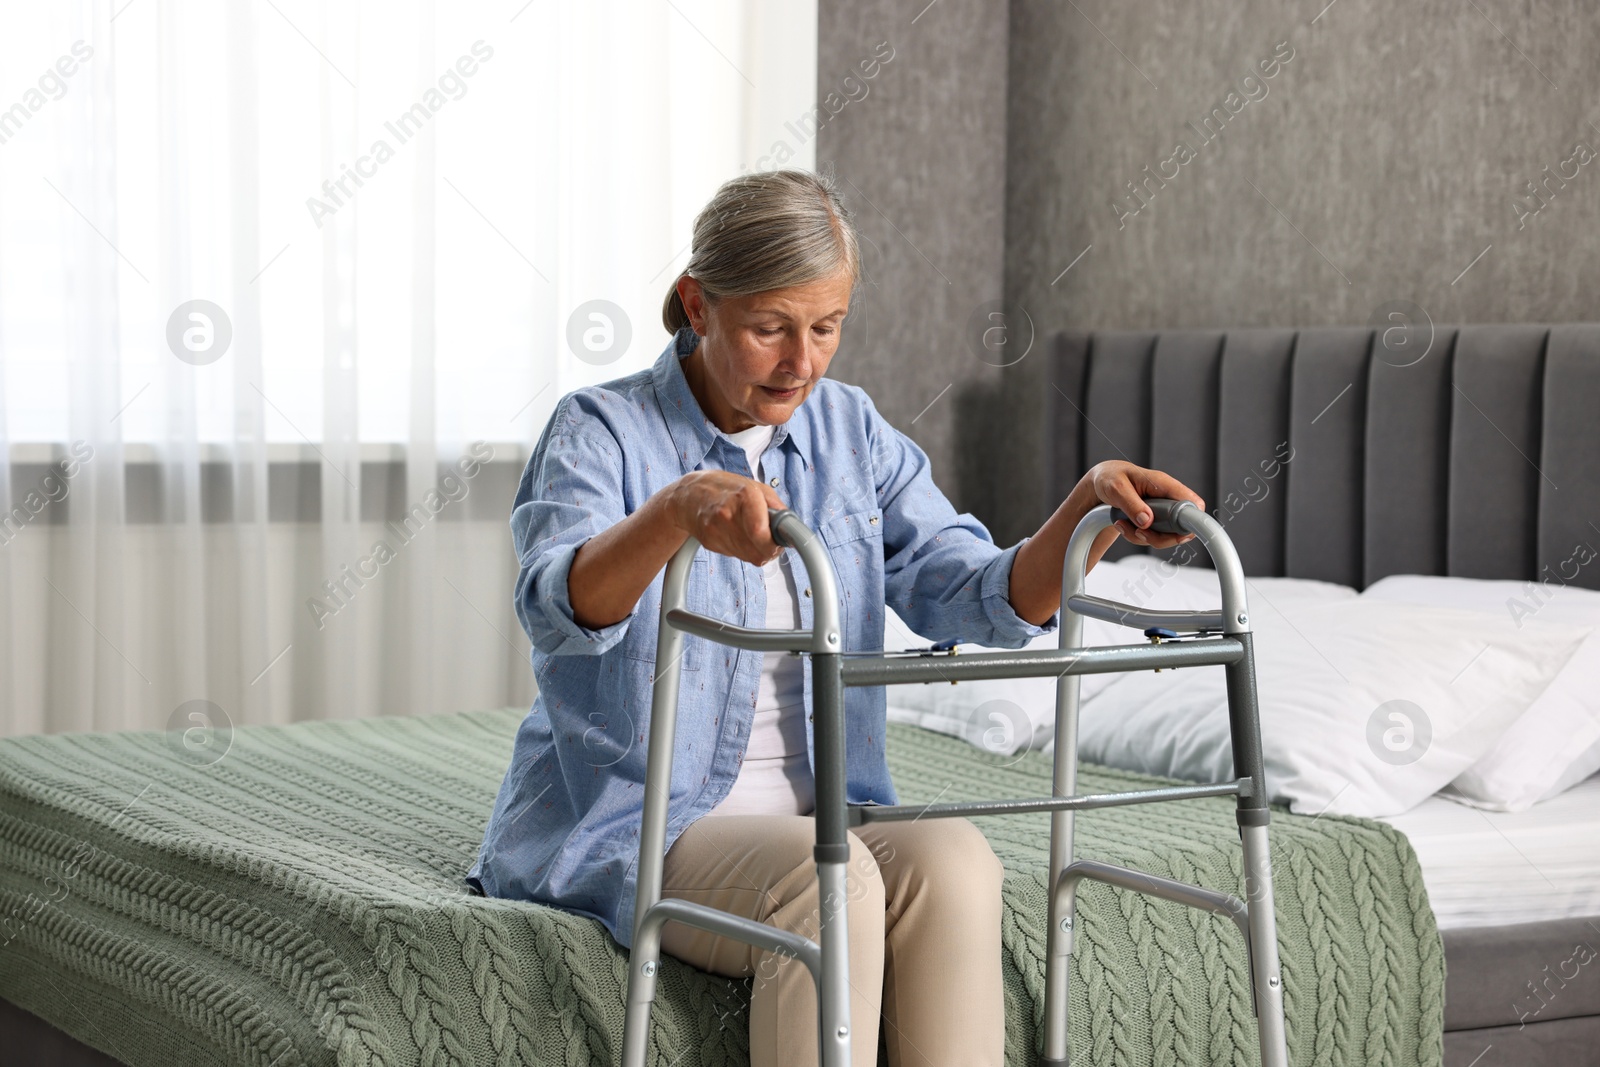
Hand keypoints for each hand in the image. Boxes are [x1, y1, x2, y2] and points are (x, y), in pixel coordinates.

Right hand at [664, 470, 787, 566]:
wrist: (688, 495)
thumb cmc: (725, 488)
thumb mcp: (755, 486)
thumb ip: (776, 506)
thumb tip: (791, 528)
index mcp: (744, 495)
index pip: (761, 533)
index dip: (774, 544)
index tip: (780, 543)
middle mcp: (728, 513)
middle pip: (758, 552)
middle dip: (769, 549)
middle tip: (769, 539)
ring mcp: (716, 529)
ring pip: (749, 557)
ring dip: (755, 550)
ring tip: (749, 532)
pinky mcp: (709, 541)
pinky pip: (735, 555)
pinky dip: (740, 549)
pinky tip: (734, 533)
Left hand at [1080, 461, 1205, 549]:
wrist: (1099, 482)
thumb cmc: (1109, 477)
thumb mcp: (1116, 488)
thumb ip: (1131, 504)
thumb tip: (1147, 521)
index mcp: (1164, 484)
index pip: (1193, 503)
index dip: (1194, 521)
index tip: (1179, 534)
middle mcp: (1166, 498)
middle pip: (1182, 527)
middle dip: (1161, 537)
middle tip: (1139, 532)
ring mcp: (1160, 511)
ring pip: (1165, 536)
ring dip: (1143, 537)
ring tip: (1121, 523)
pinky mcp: (1152, 520)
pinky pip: (1151, 536)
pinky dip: (1135, 536)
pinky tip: (1121, 523)